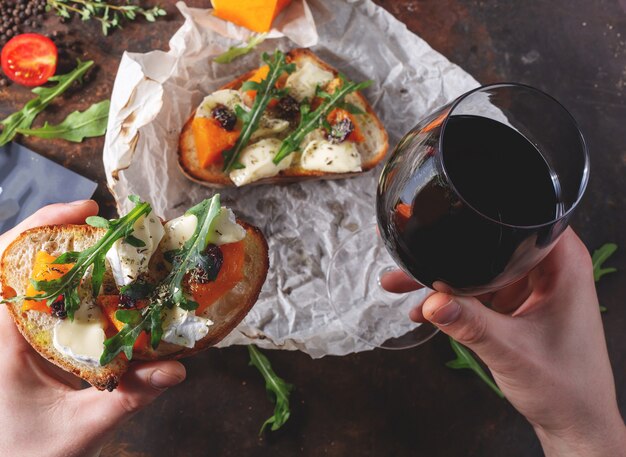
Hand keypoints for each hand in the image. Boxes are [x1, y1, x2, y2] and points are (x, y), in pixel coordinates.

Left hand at [0, 201, 185, 456]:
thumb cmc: (26, 454)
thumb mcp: (81, 426)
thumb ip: (130, 395)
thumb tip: (177, 368)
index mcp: (0, 340)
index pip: (6, 264)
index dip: (42, 227)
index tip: (88, 214)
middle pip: (7, 255)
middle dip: (47, 225)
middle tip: (94, 215)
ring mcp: (4, 332)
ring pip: (13, 271)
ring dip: (47, 246)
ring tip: (91, 235)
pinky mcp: (13, 339)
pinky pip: (23, 294)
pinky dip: (48, 274)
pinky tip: (82, 276)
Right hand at [382, 228, 625, 456]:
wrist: (574, 423)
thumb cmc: (566, 387)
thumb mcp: (512, 351)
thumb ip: (471, 324)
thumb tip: (432, 302)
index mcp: (562, 265)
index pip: (523, 218)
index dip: (483, 214)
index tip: (443, 215)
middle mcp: (548, 268)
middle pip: (491, 244)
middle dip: (447, 253)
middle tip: (408, 259)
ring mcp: (531, 286)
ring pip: (480, 267)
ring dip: (443, 277)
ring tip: (402, 284)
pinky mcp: (518, 303)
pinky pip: (479, 290)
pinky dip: (453, 298)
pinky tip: (426, 310)